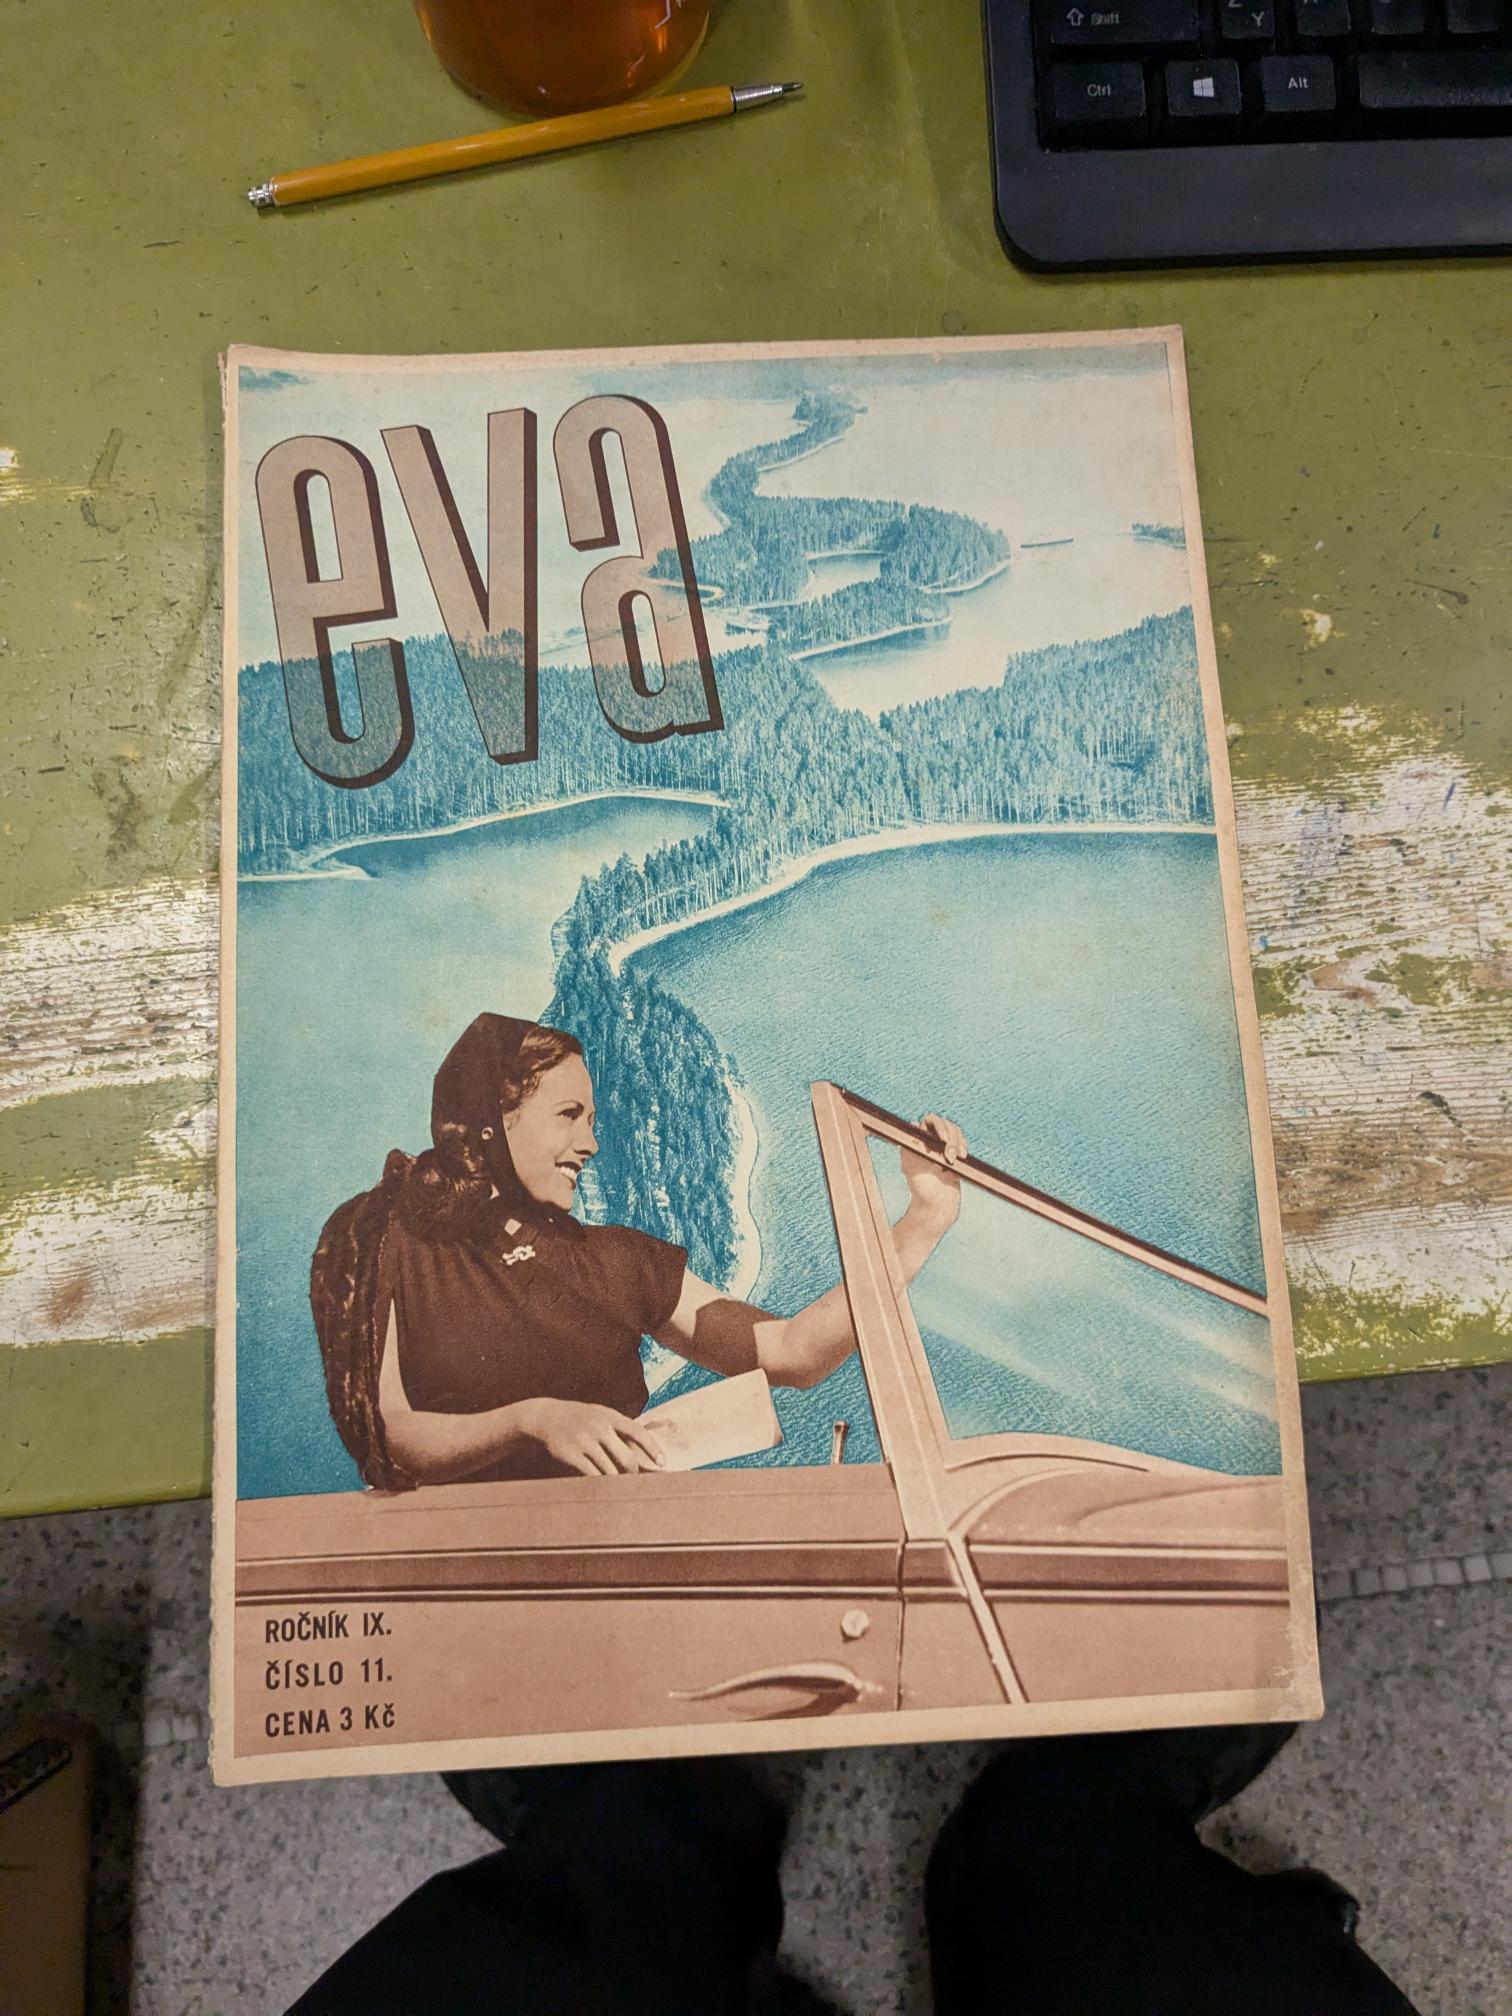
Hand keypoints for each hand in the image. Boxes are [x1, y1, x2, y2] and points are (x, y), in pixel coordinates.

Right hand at [521, 1398, 664, 1476]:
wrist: (548, 1416)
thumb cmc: (582, 1418)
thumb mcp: (601, 1414)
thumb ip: (620, 1428)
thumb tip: (645, 1448)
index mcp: (610, 1416)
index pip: (638, 1432)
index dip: (652, 1448)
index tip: (663, 1463)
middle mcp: (599, 1427)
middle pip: (626, 1457)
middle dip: (633, 1472)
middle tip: (635, 1480)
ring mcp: (585, 1441)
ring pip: (609, 1470)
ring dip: (616, 1480)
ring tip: (619, 1485)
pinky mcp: (572, 1455)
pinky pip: (592, 1475)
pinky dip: (599, 1482)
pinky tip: (602, 1484)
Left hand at [899, 1113, 966, 1229]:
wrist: (937, 1206)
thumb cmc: (922, 1189)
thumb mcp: (910, 1166)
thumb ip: (909, 1145)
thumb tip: (914, 1123)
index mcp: (918, 1141)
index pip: (930, 1120)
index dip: (938, 1125)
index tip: (943, 1139)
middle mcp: (930, 1141)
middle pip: (946, 1123)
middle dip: (951, 1138)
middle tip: (949, 1157)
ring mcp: (944, 1147)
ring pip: (955, 1131)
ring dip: (958, 1144)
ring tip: (953, 1161)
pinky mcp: (955, 1155)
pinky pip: (962, 1142)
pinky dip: (963, 1146)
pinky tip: (961, 1157)